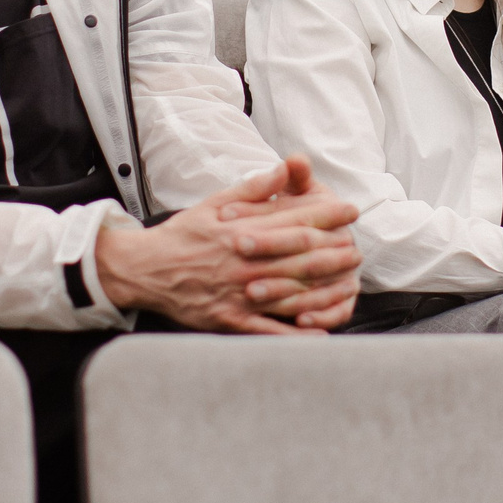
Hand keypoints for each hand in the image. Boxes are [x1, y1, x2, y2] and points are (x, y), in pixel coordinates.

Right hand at [94, 155, 362, 333]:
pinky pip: (268, 329)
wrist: (145, 270)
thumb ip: (254, 188)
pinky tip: (319, 331)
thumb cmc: (183, 235)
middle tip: (357, 249)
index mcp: (240, 229)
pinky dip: (294, 333)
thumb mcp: (214, 202)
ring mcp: (237, 293)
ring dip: (323, 287)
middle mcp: (243, 261)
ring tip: (349, 281)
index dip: (326, 215)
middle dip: (333, 251)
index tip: (350, 210)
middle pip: (298, 256)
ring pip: (289, 291)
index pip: (293, 220)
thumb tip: (285, 168)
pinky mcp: (230, 320)